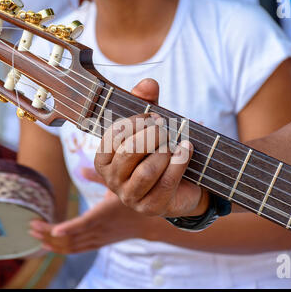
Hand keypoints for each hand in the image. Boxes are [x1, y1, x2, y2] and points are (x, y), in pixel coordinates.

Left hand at [29, 183, 151, 253]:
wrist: (148, 223)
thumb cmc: (132, 199)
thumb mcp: (117, 184)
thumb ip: (98, 177)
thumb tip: (79, 170)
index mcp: (104, 213)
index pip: (84, 224)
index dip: (68, 228)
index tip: (53, 230)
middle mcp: (99, 229)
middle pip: (71, 237)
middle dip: (49, 233)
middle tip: (31, 225)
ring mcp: (98, 238)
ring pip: (71, 246)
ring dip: (51, 242)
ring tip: (33, 235)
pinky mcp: (98, 243)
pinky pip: (76, 250)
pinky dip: (61, 249)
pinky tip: (47, 246)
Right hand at [94, 79, 208, 217]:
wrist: (181, 184)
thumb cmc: (158, 151)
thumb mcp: (150, 125)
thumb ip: (146, 102)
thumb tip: (148, 83)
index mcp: (104, 160)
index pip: (113, 135)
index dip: (135, 121)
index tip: (153, 116)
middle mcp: (111, 181)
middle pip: (129, 152)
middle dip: (152, 135)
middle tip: (166, 128)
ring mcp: (130, 197)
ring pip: (147, 171)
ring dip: (165, 152)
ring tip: (174, 144)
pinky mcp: (150, 208)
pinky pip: (165, 182)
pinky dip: (179, 162)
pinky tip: (186, 150)